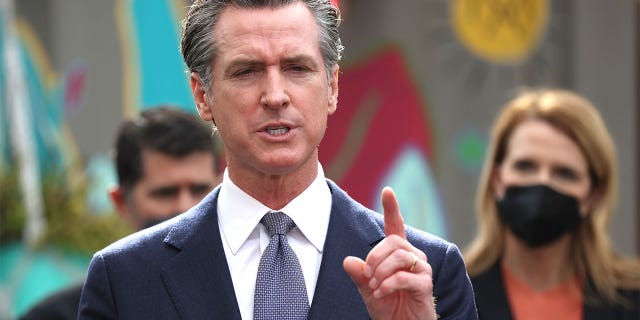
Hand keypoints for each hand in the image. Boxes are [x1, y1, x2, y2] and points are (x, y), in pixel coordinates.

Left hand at [343, 187, 435, 319]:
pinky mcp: (426, 285)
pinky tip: (380, 294)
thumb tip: (348, 261)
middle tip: (366, 276)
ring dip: (381, 272)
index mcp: (398, 253)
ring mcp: (422, 270)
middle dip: (374, 257)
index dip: (392, 208)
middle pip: (393, 242)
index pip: (396, 226)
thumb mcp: (367, 289)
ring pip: (400, 256)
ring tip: (373, 287)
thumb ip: (359, 275)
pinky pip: (405, 277)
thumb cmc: (388, 306)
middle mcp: (413, 256)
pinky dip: (388, 285)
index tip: (387, 191)